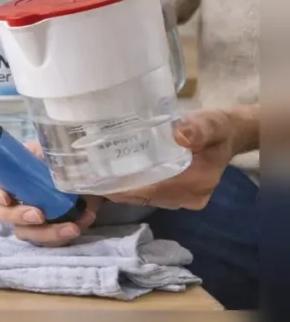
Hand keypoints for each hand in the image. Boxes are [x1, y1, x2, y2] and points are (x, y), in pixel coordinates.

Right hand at [0, 140, 102, 245]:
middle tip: (39, 215)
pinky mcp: (42, 233)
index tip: (7, 198)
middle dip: (17, 216)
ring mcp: (25, 219)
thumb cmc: (64, 163)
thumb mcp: (53, 154)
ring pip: (23, 232)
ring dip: (47, 232)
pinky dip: (64, 235)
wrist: (89, 180)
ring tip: (73, 226)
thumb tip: (48, 159)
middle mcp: (11, 199)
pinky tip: (83, 222)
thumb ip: (45, 155)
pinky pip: (45, 241)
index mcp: (8, 175)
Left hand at [105, 109, 243, 209]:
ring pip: (146, 197)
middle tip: (90, 175)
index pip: (153, 190)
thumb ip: (198, 128)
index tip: (99, 181)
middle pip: (146, 196)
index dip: (126, 188)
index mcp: (198, 182)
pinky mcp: (179, 196)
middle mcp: (189, 197)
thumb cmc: (218, 128)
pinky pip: (150, 194)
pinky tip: (115, 175)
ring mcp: (184, 199)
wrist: (230, 135)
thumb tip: (180, 135)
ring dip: (124, 189)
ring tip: (97, 175)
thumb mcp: (211, 123)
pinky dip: (133, 187)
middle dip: (119, 188)